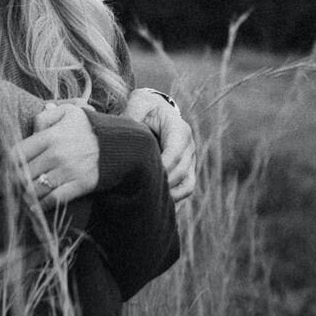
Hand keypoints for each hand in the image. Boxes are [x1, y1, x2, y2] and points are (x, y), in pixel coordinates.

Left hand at [13, 102, 99, 206]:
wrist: (120, 144)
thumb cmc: (90, 127)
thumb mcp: (69, 112)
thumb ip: (46, 117)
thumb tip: (32, 128)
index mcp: (50, 136)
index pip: (17, 154)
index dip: (7, 165)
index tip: (4, 170)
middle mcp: (56, 154)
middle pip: (23, 174)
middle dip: (14, 182)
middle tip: (10, 186)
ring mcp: (68, 171)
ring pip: (36, 188)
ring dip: (26, 194)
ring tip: (22, 195)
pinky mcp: (80, 185)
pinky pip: (54, 199)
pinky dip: (41, 205)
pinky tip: (35, 206)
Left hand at [126, 88, 196, 202]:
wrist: (155, 109)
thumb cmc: (144, 107)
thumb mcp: (138, 104)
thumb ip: (131, 116)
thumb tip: (125, 135)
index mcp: (179, 130)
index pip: (176, 153)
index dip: (163, 167)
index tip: (145, 177)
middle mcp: (189, 146)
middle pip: (182, 172)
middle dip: (164, 184)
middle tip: (141, 195)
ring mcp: (190, 160)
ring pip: (188, 185)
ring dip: (172, 197)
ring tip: (150, 206)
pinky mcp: (186, 171)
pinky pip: (185, 190)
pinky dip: (174, 202)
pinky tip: (157, 211)